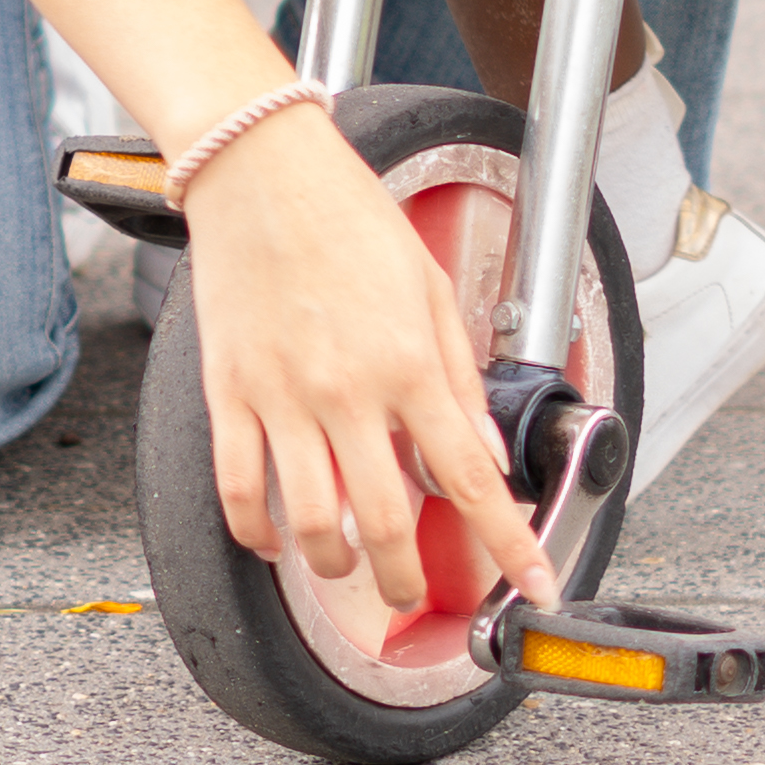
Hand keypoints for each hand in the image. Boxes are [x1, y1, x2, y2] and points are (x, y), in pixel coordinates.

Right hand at [177, 107, 560, 613]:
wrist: (261, 168)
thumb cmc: (349, 215)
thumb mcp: (432, 288)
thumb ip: (459, 374)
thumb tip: (481, 449)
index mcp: (410, 362)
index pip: (472, 477)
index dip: (510, 544)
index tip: (535, 585)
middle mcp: (350, 390)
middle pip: (389, 524)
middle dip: (409, 582)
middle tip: (414, 595)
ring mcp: (284, 396)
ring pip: (312, 524)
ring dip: (336, 568)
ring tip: (348, 568)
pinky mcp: (229, 393)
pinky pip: (239, 490)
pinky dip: (258, 534)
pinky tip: (275, 540)